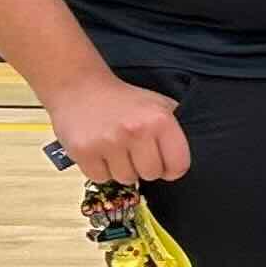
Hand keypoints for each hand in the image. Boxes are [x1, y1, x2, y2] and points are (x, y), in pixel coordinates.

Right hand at [47, 71, 185, 187]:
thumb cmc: (123, 100)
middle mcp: (136, 131)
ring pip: (126, 179)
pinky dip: (100, 170)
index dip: (172, 168)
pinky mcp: (83, 151)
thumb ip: (175, 129)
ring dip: (121, 169)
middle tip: (135, 153)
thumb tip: (185, 157)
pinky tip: (99, 152)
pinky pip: (100, 178)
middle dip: (145, 168)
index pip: (178, 165)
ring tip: (116, 150)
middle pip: (151, 174)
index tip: (163, 163)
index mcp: (160, 120)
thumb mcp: (159, 104)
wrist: (80, 87)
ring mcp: (108, 142)